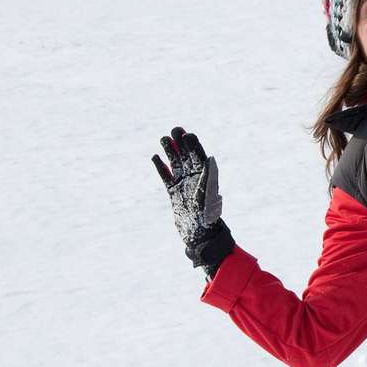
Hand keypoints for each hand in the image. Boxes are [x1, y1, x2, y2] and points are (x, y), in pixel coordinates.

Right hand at [152, 126, 233, 275]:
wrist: (199, 236)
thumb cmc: (208, 217)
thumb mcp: (208, 195)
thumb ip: (208, 176)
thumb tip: (211, 158)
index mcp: (205, 179)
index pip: (199, 157)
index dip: (193, 145)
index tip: (187, 134)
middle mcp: (195, 181)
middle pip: (187, 158)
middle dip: (181, 144)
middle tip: (175, 129)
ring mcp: (183, 187)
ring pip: (175, 165)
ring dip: (170, 152)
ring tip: (164, 138)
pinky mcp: (174, 195)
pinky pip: (166, 178)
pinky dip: (161, 168)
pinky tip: (156, 157)